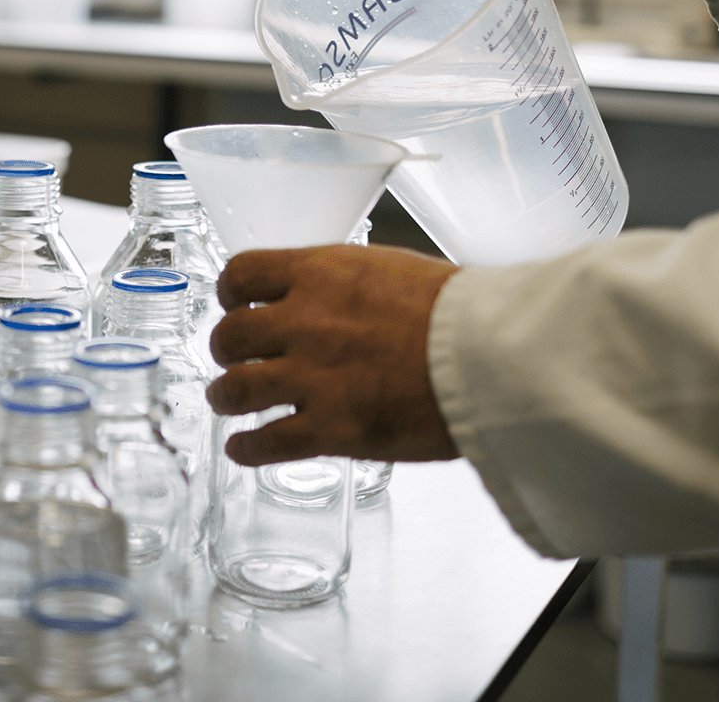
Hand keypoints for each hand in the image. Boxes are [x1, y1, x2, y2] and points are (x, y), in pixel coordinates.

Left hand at [207, 244, 459, 465]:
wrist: (493, 356)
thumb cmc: (459, 312)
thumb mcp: (391, 269)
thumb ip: (345, 285)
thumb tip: (331, 297)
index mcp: (320, 274)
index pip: (241, 273)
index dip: (230, 293)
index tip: (234, 304)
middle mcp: (305, 322)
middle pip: (230, 335)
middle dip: (225, 350)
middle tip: (233, 358)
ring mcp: (313, 378)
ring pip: (234, 389)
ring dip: (225, 397)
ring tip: (228, 401)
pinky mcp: (331, 430)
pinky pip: (266, 443)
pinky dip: (247, 449)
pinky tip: (243, 449)